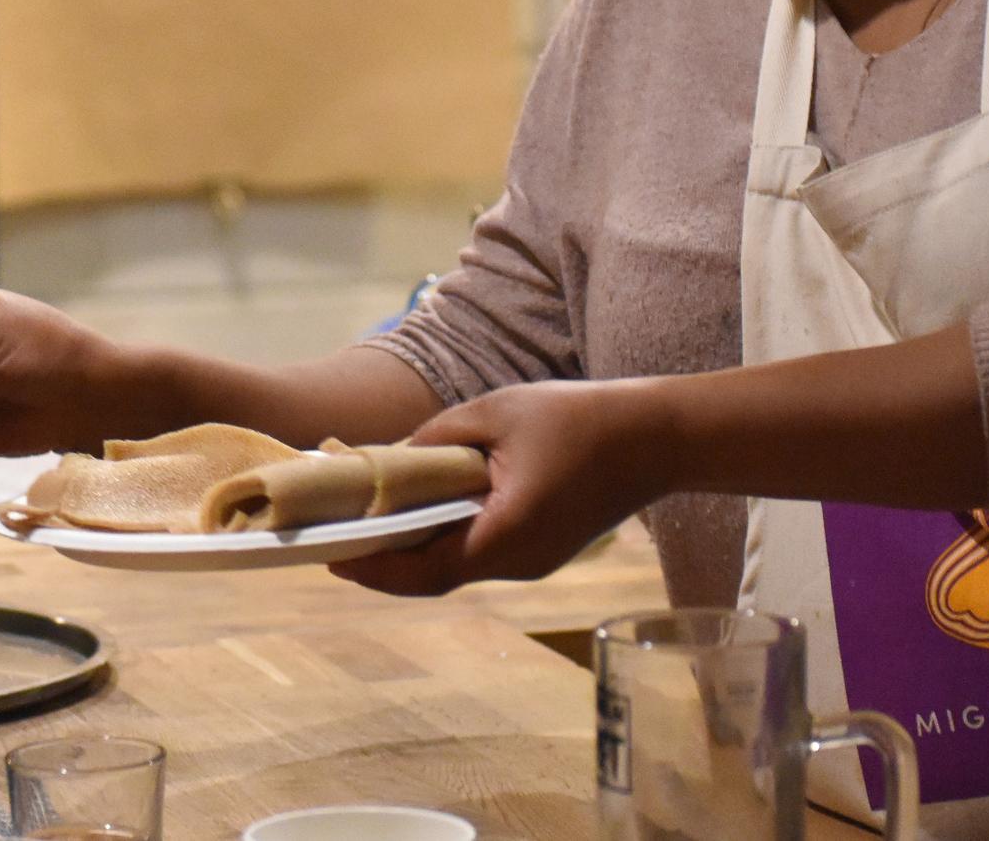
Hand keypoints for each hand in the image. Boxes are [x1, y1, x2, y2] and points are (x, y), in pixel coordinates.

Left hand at [330, 378, 672, 595]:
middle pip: (435, 574)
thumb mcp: (495, 414)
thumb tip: (390, 459)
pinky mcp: (541, 547)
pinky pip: (481, 549)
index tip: (332, 555)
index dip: (374, 568)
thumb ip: (437, 438)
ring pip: (457, 564)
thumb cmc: (578, 419)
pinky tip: (422, 508)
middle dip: (384, 557)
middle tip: (338, 531)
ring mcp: (532, 559)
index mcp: (505, 536)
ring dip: (414, 546)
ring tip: (369, 516)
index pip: (425, 571)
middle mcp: (517, 562)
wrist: (656, 436)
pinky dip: (445, 535)